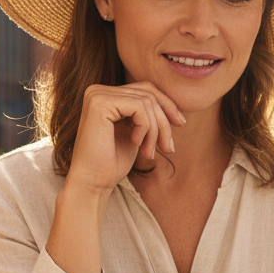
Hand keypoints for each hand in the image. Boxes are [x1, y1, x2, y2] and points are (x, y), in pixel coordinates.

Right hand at [66, 82, 186, 196]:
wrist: (93, 183)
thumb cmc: (112, 163)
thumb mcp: (136, 133)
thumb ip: (147, 115)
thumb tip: (176, 107)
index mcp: (105, 95)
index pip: (146, 89)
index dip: (167, 105)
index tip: (180, 123)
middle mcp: (98, 91)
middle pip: (148, 93)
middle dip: (164, 121)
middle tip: (168, 147)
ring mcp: (97, 95)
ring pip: (146, 101)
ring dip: (156, 130)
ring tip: (149, 153)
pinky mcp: (99, 103)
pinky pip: (139, 107)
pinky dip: (146, 128)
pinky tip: (136, 144)